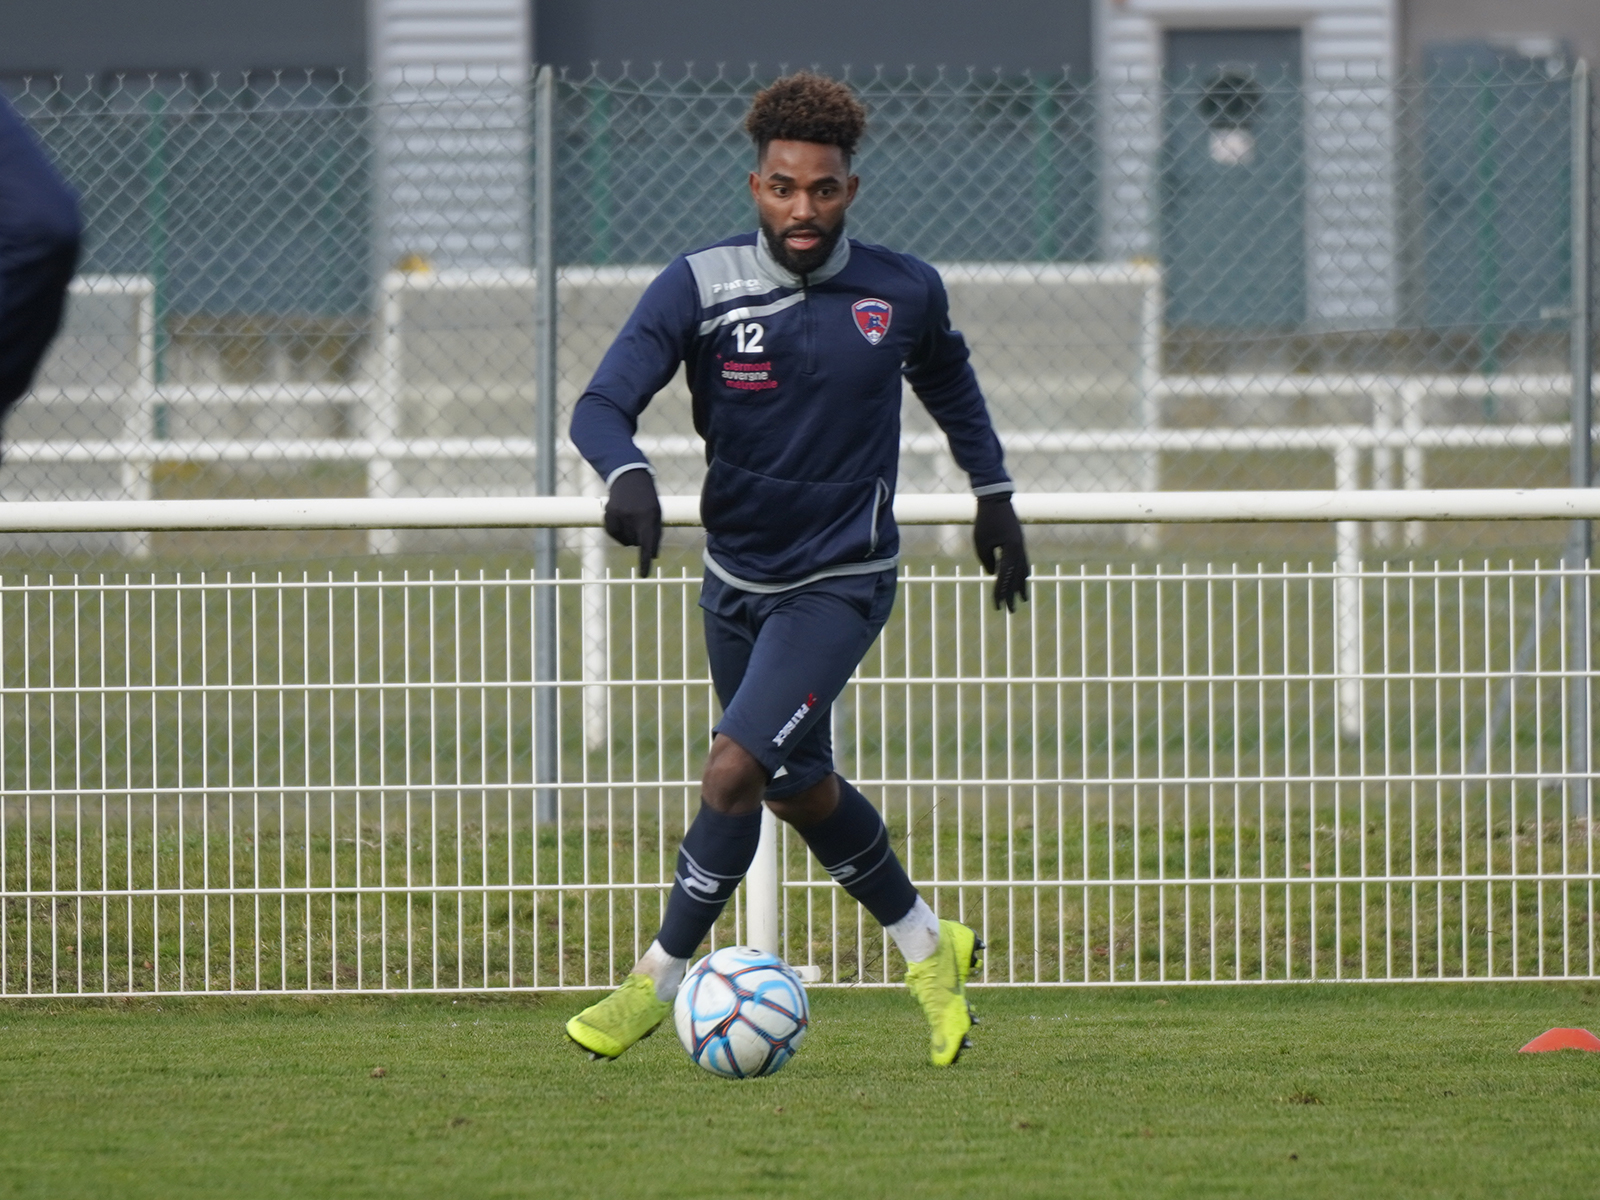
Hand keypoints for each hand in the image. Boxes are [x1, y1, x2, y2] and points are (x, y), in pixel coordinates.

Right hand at [603, 468, 661, 575]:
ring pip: (624, 540)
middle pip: (635, 543)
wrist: (630, 477)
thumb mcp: (657, 513)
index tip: (644, 575)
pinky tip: (621, 519)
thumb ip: (655, 534)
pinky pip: (613, 534)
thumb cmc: (647, 498)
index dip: (646, 562)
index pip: (647, 545)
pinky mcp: (608, 514)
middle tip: (641, 522)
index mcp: (648, 517)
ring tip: (631, 519)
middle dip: (639, 538)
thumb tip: (653, 556)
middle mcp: (632, 518)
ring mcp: (618, 516)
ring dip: (628, 535)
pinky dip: (618, 531)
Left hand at [973, 494, 1028, 611]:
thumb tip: (994, 574)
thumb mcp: (981, 543)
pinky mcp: (1019, 542)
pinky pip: (1023, 562)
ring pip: (1023, 570)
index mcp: (1010, 550)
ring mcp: (1021, 546)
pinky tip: (1022, 579)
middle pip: (1017, 577)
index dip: (1000, 592)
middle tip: (1011, 611)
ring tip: (1022, 598)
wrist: (995, 500)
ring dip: (1021, 585)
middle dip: (1012, 595)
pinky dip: (1022, 573)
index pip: (1004, 577)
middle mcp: (1019, 550)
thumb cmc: (985, 521)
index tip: (997, 606)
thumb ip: (987, 561)